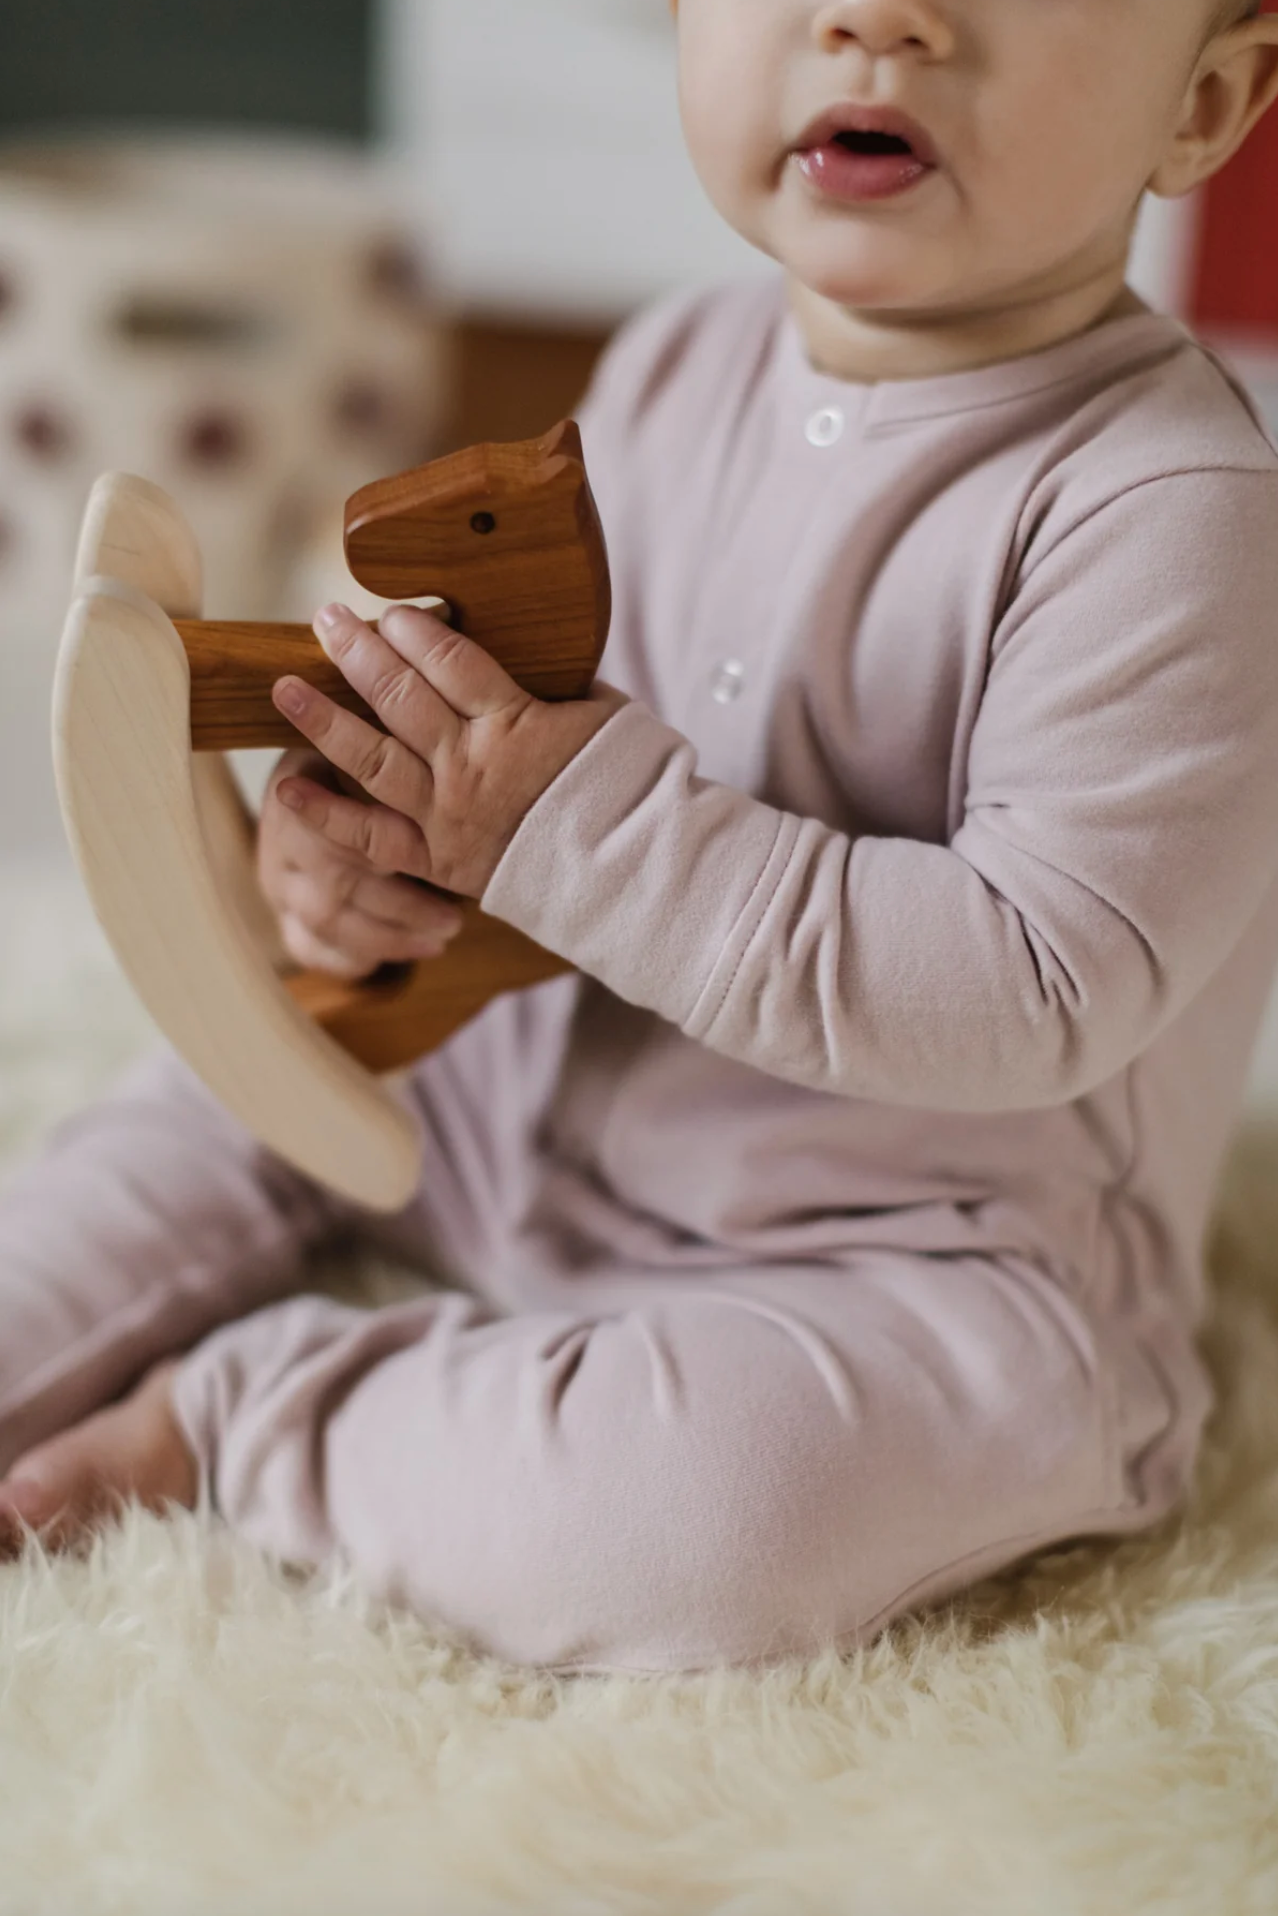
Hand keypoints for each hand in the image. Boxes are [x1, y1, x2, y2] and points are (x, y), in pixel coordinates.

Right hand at [257, 746, 465, 979]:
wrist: (315, 778)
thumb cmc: (369, 758)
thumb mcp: (379, 746)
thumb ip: (399, 764)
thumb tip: (448, 765)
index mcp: (297, 785)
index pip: (341, 829)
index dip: (390, 851)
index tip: (443, 864)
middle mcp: (279, 835)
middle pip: (338, 882)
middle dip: (402, 908)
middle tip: (454, 921)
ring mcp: (276, 878)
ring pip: (326, 920)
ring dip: (386, 939)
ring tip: (438, 941)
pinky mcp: (282, 910)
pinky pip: (307, 946)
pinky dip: (345, 960)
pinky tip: (384, 964)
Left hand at [270, 602, 623, 899]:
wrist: (636, 873)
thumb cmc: (631, 788)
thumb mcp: (606, 715)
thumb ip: (560, 684)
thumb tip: (535, 653)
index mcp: (515, 723)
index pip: (451, 663)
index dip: (415, 630)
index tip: (392, 610)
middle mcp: (471, 766)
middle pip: (401, 698)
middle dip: (358, 652)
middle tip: (325, 618)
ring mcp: (448, 816)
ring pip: (372, 759)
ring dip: (324, 719)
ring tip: (284, 686)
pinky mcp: (438, 861)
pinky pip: (370, 838)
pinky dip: (325, 814)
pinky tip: (287, 786)